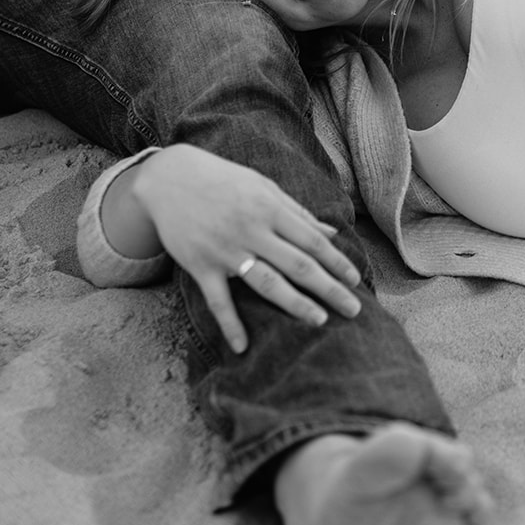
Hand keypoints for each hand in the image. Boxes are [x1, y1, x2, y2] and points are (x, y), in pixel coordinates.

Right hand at [129, 144, 362, 353]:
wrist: (169, 177)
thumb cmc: (222, 180)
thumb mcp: (262, 187)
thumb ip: (297, 212)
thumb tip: (331, 234)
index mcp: (270, 208)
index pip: (312, 241)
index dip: (336, 262)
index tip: (355, 281)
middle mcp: (251, 230)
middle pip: (298, 265)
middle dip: (329, 289)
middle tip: (354, 309)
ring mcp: (226, 250)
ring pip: (267, 283)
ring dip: (295, 304)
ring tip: (320, 321)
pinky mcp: (200, 265)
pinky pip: (218, 300)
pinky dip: (230, 324)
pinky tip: (242, 347)